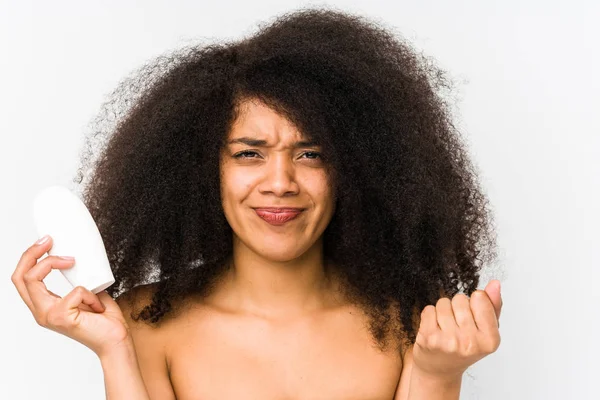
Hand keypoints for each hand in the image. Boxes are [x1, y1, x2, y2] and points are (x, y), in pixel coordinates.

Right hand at [11, 235, 129, 357]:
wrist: (116, 341)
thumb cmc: (104, 321)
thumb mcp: (88, 294)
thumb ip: (80, 281)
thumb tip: (81, 260)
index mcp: (44, 306)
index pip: (23, 279)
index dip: (30, 257)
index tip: (46, 241)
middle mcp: (41, 312)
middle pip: (20, 277)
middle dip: (31, 253)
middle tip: (48, 240)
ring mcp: (48, 315)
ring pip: (33, 278)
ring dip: (54, 263)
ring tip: (72, 261)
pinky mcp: (61, 317)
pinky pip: (75, 290)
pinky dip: (90, 293)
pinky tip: (98, 306)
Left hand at [412, 279, 502, 379]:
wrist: (439, 370)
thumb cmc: (464, 347)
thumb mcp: (485, 330)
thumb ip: (492, 306)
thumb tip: (494, 283)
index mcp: (490, 339)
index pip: (480, 297)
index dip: (474, 303)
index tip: (472, 318)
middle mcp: (470, 342)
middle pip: (460, 299)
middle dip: (457, 307)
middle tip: (457, 326)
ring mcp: (449, 341)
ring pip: (443, 303)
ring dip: (443, 311)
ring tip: (445, 328)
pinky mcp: (429, 338)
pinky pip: (429, 309)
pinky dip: (429, 316)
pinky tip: (434, 330)